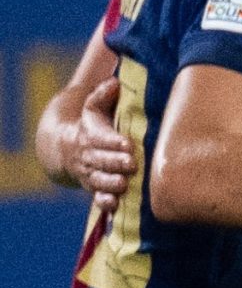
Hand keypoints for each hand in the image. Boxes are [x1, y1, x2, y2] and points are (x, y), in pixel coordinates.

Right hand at [69, 75, 134, 199]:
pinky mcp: (94, 189)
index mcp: (91, 135)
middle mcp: (89, 156)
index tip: (127, 144)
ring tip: (124, 184)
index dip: (113, 141)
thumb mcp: (92, 108)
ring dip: (111, 183)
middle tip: (132, 164)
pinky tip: (114, 205)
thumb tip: (115, 83)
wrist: (63, 149)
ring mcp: (90, 174)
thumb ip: (102, 95)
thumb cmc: (89, 125)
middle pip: (101, 160)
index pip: (101, 138)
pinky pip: (97, 197)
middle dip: (115, 163)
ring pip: (99, 180)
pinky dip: (104, 202)